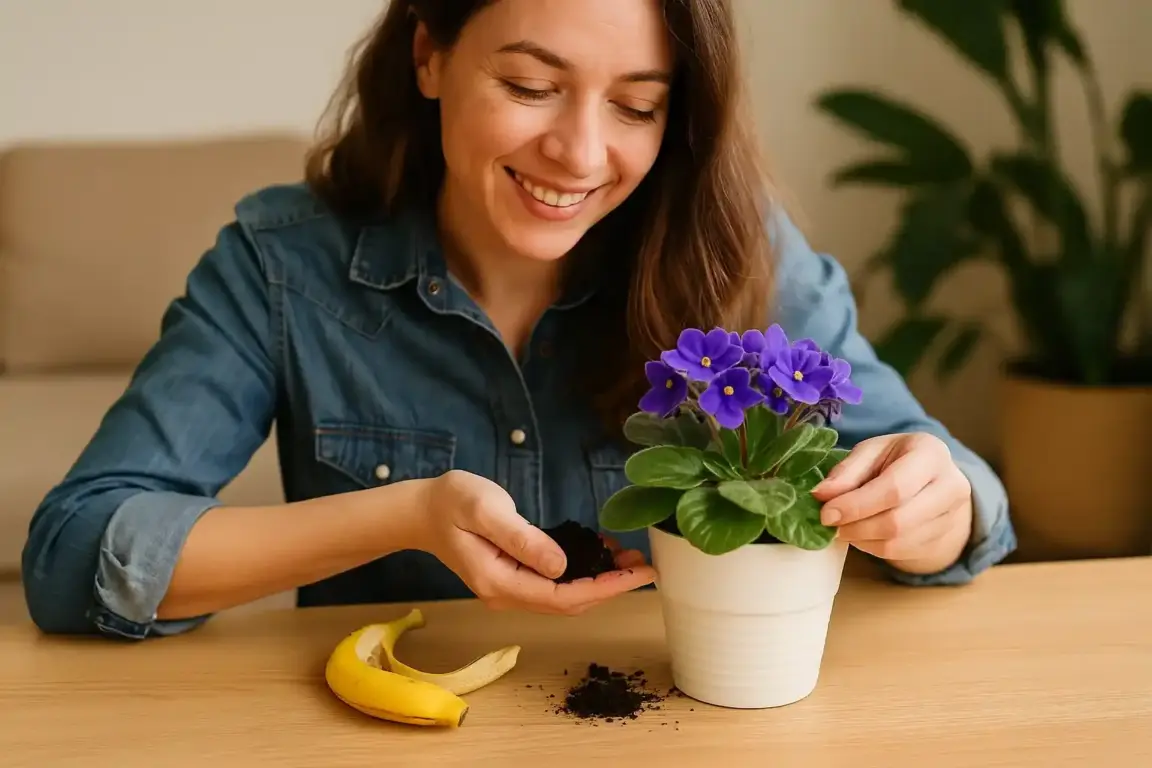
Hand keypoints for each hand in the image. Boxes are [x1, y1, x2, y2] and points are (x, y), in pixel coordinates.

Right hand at [410, 470, 654, 614]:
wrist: (420, 510)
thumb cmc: (451, 502)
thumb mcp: (487, 511)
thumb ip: (523, 538)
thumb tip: (562, 566)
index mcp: (500, 582)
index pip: (564, 596)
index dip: (606, 588)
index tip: (640, 574)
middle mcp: (506, 594)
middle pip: (568, 602)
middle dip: (610, 587)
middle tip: (644, 565)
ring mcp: (508, 588)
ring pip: (563, 595)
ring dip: (598, 581)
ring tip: (629, 559)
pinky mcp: (512, 577)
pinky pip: (553, 584)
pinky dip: (581, 573)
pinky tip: (598, 553)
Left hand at [811, 433, 973, 573]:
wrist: (931, 479)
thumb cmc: (896, 459)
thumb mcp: (871, 452)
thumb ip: (847, 471)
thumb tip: (821, 494)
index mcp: (931, 454)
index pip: (894, 488)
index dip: (856, 505)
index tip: (827, 513)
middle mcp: (950, 486)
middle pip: (898, 521)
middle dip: (856, 526)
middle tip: (830, 524)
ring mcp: (951, 517)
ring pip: (898, 542)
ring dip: (861, 539)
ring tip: (843, 526)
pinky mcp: (942, 540)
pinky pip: (900, 552)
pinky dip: (872, 547)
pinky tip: (861, 534)